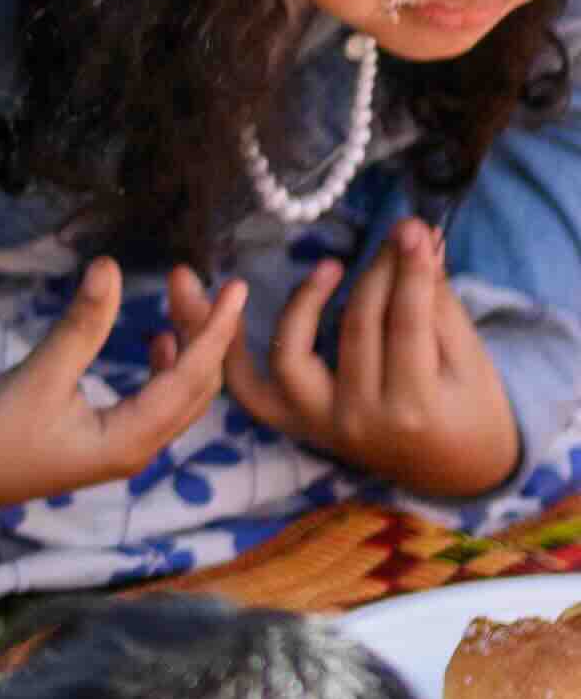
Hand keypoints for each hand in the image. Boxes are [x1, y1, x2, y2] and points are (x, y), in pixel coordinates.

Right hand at [0, 255, 249, 513]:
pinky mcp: (108, 440)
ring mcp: (125, 447)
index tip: (238, 288)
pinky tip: (158, 341)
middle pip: (196, 387)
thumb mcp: (38, 375)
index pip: (192, 377)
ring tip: (178, 300)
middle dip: (201, 331)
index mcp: (131, 440)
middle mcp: (139, 447)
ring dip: (187, 347)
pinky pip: (157, 401)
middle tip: (186, 279)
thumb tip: (109, 268)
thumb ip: (80, 325)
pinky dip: (168, 367)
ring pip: (179, 394)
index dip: (216, 330)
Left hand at [227, 214, 525, 502]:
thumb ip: (438, 300)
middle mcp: (357, 420)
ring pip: (291, 355)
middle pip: (354, 329)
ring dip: (301, 302)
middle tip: (397, 233)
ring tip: (330, 266)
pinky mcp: (295, 423)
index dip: (407, 271)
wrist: (453, 470)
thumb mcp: (468, 359)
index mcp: (411, 408)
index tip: (412, 228)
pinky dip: (231, 350)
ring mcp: (318, 424)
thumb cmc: (469, 408)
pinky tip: (230, 301)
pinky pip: (249, 388)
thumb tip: (422, 236)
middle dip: (376, 273)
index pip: (403, 324)